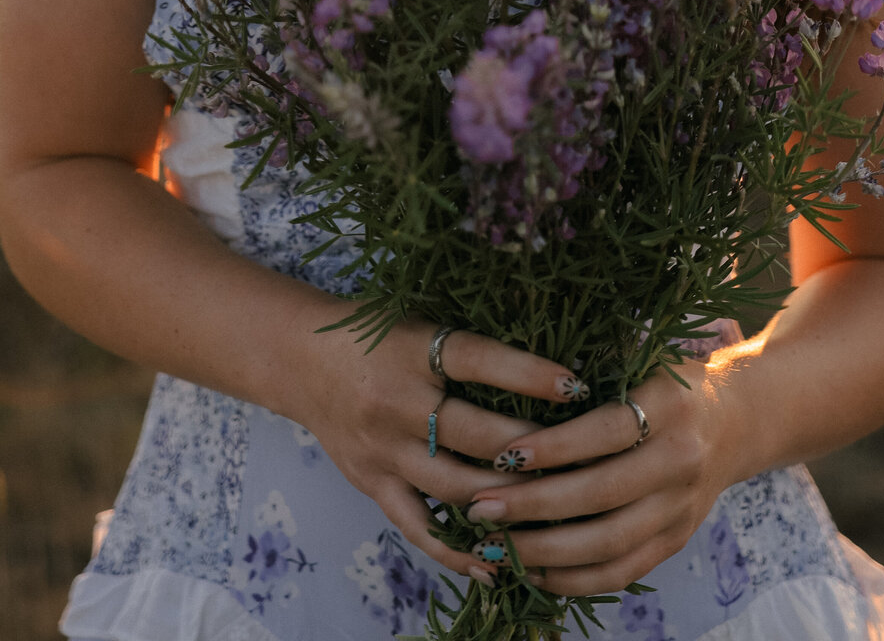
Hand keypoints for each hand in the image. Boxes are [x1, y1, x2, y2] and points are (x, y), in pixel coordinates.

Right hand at [300, 314, 584, 582]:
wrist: (300, 359)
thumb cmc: (374, 331)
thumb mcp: (419, 318)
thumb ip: (471, 341)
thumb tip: (548, 360)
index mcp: (414, 348)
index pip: (478, 359)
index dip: (528, 373)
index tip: (576, 385)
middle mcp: (397, 401)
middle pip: (474, 434)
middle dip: (532, 450)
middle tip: (582, 458)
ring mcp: (384, 450)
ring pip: (455, 486)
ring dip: (509, 500)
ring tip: (557, 508)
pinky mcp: (373, 484)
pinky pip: (420, 526)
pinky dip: (459, 550)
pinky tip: (498, 564)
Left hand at [463, 359, 739, 596]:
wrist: (738, 421)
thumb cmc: (669, 381)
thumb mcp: (643, 356)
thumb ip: (595, 366)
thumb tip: (518, 376)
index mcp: (670, 407)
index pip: (606, 432)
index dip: (554, 447)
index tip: (504, 455)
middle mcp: (681, 461)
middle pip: (602, 495)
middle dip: (534, 506)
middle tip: (481, 507)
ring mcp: (681, 509)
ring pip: (609, 544)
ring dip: (545, 551)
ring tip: (493, 545)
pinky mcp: (676, 541)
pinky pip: (621, 571)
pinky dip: (573, 578)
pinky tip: (531, 570)